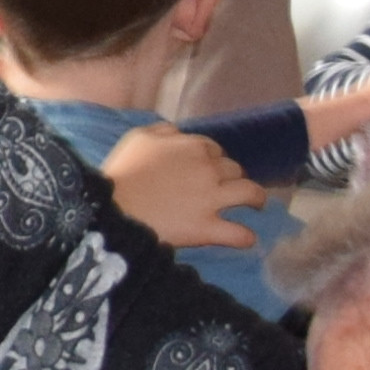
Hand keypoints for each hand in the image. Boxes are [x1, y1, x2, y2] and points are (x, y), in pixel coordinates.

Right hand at [103, 123, 254, 251]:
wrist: (112, 209)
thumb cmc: (121, 173)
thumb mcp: (137, 138)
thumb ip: (162, 131)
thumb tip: (178, 132)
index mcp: (191, 146)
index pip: (215, 149)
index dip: (213, 158)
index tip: (208, 168)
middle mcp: (208, 169)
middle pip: (234, 169)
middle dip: (233, 176)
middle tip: (227, 186)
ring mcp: (211, 199)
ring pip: (249, 193)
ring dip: (256, 198)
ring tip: (257, 205)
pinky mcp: (207, 228)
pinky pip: (238, 233)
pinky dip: (246, 237)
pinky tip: (247, 238)